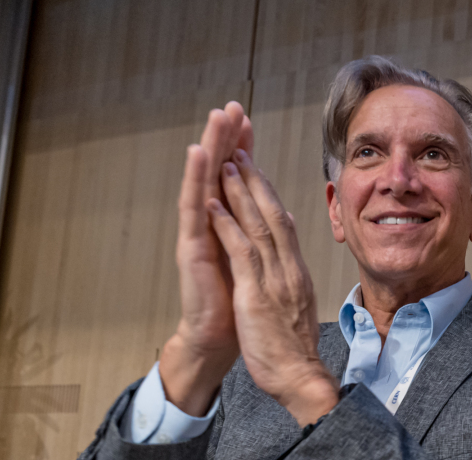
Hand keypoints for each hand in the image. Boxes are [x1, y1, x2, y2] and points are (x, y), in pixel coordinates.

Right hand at [161, 103, 253, 414]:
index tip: (250, 122)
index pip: (239, 183)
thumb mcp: (257, 268)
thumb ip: (261, 240)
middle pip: (220, 175)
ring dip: (211, 147)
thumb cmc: (237, 307)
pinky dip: (198, 180)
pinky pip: (196, 208)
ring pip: (206, 183)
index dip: (244, 153)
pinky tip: (200, 155)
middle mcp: (213, 226)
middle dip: (227, 140)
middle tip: (231, 106)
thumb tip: (279, 217)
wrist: (219, 339)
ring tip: (216, 118)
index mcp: (232, 229)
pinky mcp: (192, 247)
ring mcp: (200, 234)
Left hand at [208, 148, 337, 425]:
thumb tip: (290, 262)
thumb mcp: (298, 308)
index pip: (283, 224)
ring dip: (240, 191)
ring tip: (226, 160)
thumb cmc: (294, 350)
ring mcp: (273, 279)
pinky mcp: (256, 293)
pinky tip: (214, 203)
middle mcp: (288, 269)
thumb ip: (293, 281)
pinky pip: (240, 251)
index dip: (268, 193)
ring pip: (257, 225)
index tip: (255, 167)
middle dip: (255, 179)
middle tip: (240, 147)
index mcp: (296, 273)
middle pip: (272, 214)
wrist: (300, 378)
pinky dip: (227, 224)